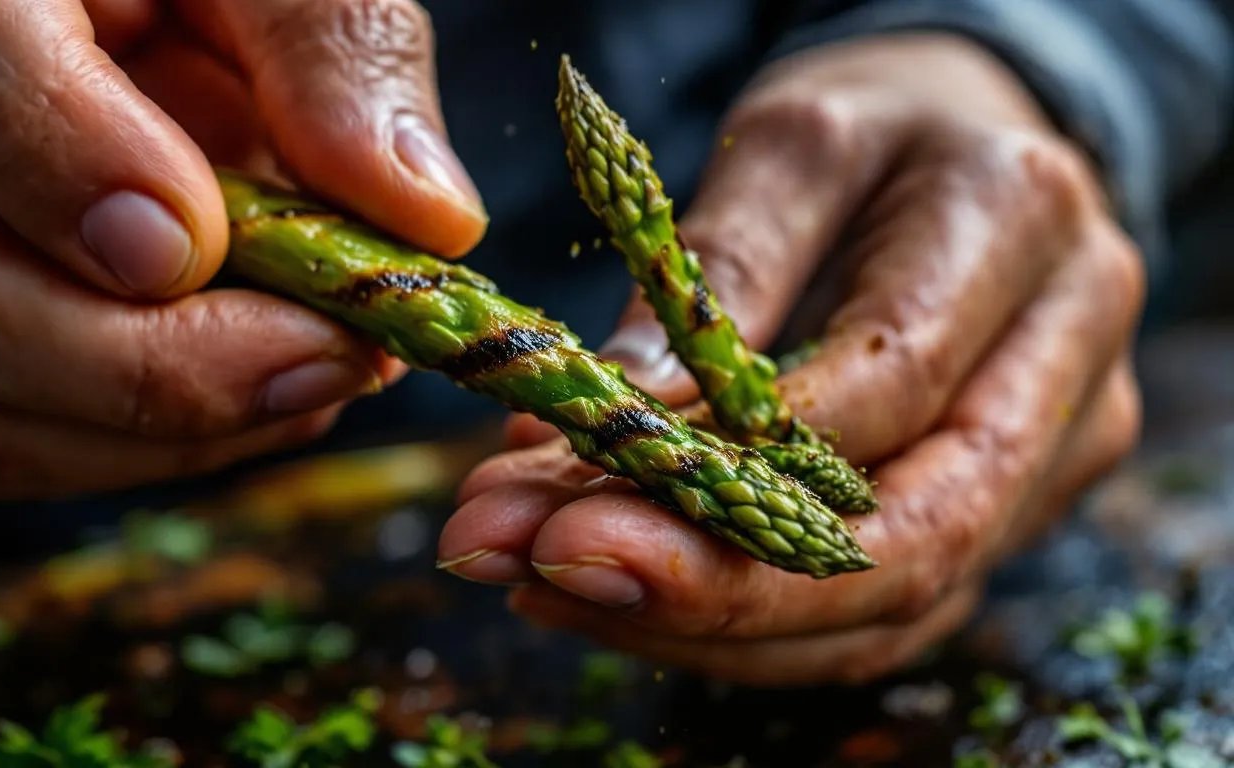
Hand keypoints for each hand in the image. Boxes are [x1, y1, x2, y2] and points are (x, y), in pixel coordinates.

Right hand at [0, 0, 483, 498]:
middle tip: (335, 359)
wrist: (136, 24)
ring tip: (321, 374)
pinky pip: (3, 445)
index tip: (205, 243)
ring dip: (173, 431)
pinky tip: (258, 393)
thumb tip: (423, 216)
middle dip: (158, 369)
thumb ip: (329, 53)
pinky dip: (147, 449)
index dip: (78, 179)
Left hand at [438, 34, 1142, 685]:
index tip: (561, 505)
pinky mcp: (1009, 512)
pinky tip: (628, 599)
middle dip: (717, 587)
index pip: (885, 390)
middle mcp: (1069, 358)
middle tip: (542, 574)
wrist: (968, 147)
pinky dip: (753, 623)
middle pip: (916, 534)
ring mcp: (1053, 452)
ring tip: (550, 587)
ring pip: (896, 602)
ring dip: (712, 622)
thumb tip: (620, 417)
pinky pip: (886, 612)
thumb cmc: (875, 128)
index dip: (728, 468)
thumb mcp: (787, 144)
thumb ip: (719, 273)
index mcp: (1019, 226)